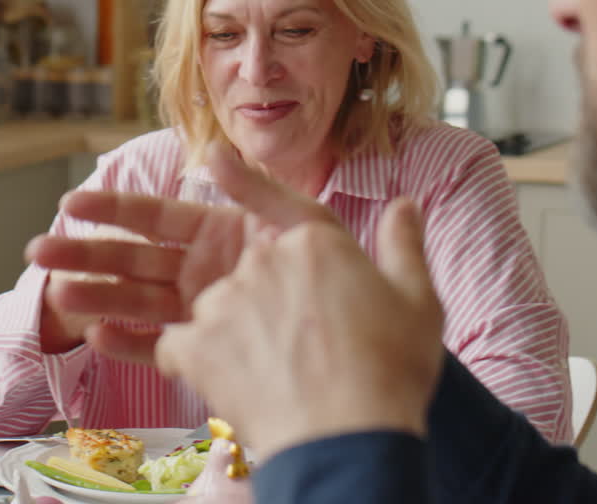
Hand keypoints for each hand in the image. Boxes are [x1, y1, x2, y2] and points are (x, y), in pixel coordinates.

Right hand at [28, 142, 337, 360]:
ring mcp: (203, 315)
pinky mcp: (207, 357)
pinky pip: (160, 348)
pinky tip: (95, 337)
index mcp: (222, 236)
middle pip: (134, 259)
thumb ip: (262, 189)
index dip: (114, 210)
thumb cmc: (348, 293)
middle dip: (86, 254)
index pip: (158, 217)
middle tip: (37, 251)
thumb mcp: (312, 228)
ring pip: (137, 302)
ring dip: (96, 296)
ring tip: (56, 293)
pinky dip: (129, 343)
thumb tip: (211, 149)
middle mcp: (204, 273)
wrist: (373, 372)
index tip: (71, 203)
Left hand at [156, 199, 444, 459]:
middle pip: (253, 274)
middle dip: (266, 308)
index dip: (246, 181)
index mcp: (315, 243)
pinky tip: (229, 389)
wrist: (349, 438)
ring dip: (232, 340)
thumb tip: (407, 205)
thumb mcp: (419, 302)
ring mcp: (223, 300)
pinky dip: (194, 365)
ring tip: (275, 383)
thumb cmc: (391, 373)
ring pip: (215, 310)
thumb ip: (404, 246)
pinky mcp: (194, 343)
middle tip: (300, 355)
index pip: (279, 202)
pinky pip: (177, 346)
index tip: (214, 158)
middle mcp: (262, 260)